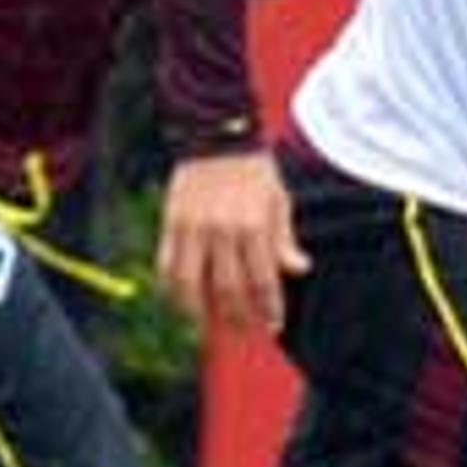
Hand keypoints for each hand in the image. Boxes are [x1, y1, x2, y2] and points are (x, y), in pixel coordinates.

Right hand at [157, 149, 309, 335]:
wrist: (216, 136)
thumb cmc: (254, 171)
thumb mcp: (279, 201)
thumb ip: (285, 239)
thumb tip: (299, 270)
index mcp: (254, 226)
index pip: (263, 282)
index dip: (269, 309)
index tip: (273, 325)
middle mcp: (222, 231)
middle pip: (228, 291)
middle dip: (238, 317)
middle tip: (244, 330)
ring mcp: (193, 229)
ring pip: (190, 285)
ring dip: (198, 313)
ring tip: (208, 326)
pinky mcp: (171, 224)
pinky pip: (166, 266)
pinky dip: (171, 289)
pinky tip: (179, 301)